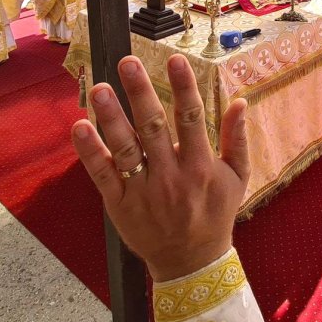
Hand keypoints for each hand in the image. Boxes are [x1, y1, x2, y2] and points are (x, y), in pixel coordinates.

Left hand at [71, 55, 248, 281]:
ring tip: (99, 88)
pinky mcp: (119, 204)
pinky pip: (102, 174)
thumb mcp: (237, 178)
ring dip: (111, 117)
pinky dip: (90, 152)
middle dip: (140, 93)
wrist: (191, 262)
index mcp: (200, 166)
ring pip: (124, 148)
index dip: (184, 88)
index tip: (176, 59)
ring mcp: (142, 191)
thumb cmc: (215, 213)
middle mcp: (170, 176)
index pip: (191, 119)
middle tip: (127, 62)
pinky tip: (80, 127)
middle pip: (152, 127)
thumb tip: (240, 102)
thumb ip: (237, 139)